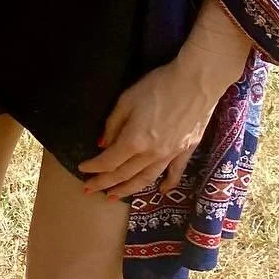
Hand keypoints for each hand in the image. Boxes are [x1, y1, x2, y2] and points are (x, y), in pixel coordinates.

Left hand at [79, 0, 252, 198]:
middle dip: (104, 183)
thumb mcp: (126, 99)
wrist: (196, 82)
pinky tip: (160, 191)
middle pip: (124, 174)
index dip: (94, 167)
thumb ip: (113, 124)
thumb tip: (102, 145)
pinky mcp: (187, 151)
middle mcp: (152, 154)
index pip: (109, 161)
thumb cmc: (157, 86)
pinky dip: (167, 184)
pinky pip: (175, 173)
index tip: (82, 170)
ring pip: (147, 179)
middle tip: (89, 189)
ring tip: (114, 196)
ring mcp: (171, 155)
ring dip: (129, 189)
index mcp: (135, 140)